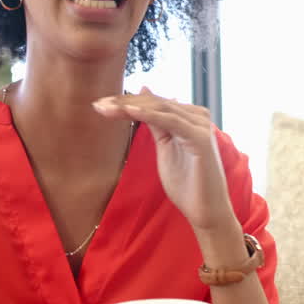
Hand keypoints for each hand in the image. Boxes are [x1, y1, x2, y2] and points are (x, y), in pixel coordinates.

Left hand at [93, 87, 237, 233]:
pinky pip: (171, 121)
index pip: (154, 103)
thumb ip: (156, 123)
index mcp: (189, 118)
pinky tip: (129, 111)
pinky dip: (149, 115)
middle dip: (125, 102)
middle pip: (156, 102)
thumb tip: (145, 93)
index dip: (127, 101)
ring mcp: (200, 126)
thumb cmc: (187, 184)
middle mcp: (197, 117)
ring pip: (161, 108)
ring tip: (108, 107)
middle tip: (98, 104)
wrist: (205, 210)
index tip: (101, 104)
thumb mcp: (165, 147)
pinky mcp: (201, 138)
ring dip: (131, 106)